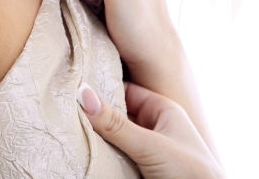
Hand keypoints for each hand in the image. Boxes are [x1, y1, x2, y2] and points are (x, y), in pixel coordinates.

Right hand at [77, 81, 224, 178]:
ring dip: (99, 137)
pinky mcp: (142, 169)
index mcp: (164, 111)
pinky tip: (87, 151)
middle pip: (119, 115)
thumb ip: (116, 123)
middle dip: (97, 115)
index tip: (75, 87)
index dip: (103, 88)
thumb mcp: (150, 145)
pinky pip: (117, 156)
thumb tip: (82, 93)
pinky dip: (104, 155)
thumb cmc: (190, 172)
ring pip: (116, 137)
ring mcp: (149, 150)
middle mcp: (156, 128)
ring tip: (72, 128)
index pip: (127, 91)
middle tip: (68, 109)